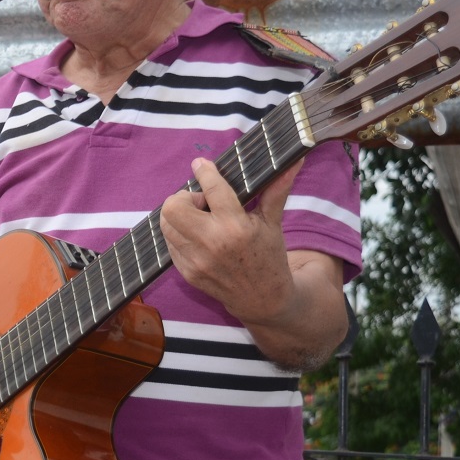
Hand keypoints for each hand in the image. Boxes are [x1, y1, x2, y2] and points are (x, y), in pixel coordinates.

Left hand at [160, 157, 300, 323]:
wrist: (263, 299)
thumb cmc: (269, 255)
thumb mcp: (273, 222)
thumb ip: (277, 189)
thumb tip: (293, 160)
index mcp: (236, 227)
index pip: (212, 189)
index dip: (204, 171)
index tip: (200, 164)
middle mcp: (213, 243)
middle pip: (174, 206)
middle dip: (184, 197)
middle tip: (200, 202)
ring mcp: (197, 260)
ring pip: (166, 223)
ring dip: (178, 215)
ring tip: (198, 218)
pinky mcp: (187, 273)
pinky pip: (169, 243)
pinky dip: (178, 234)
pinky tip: (197, 236)